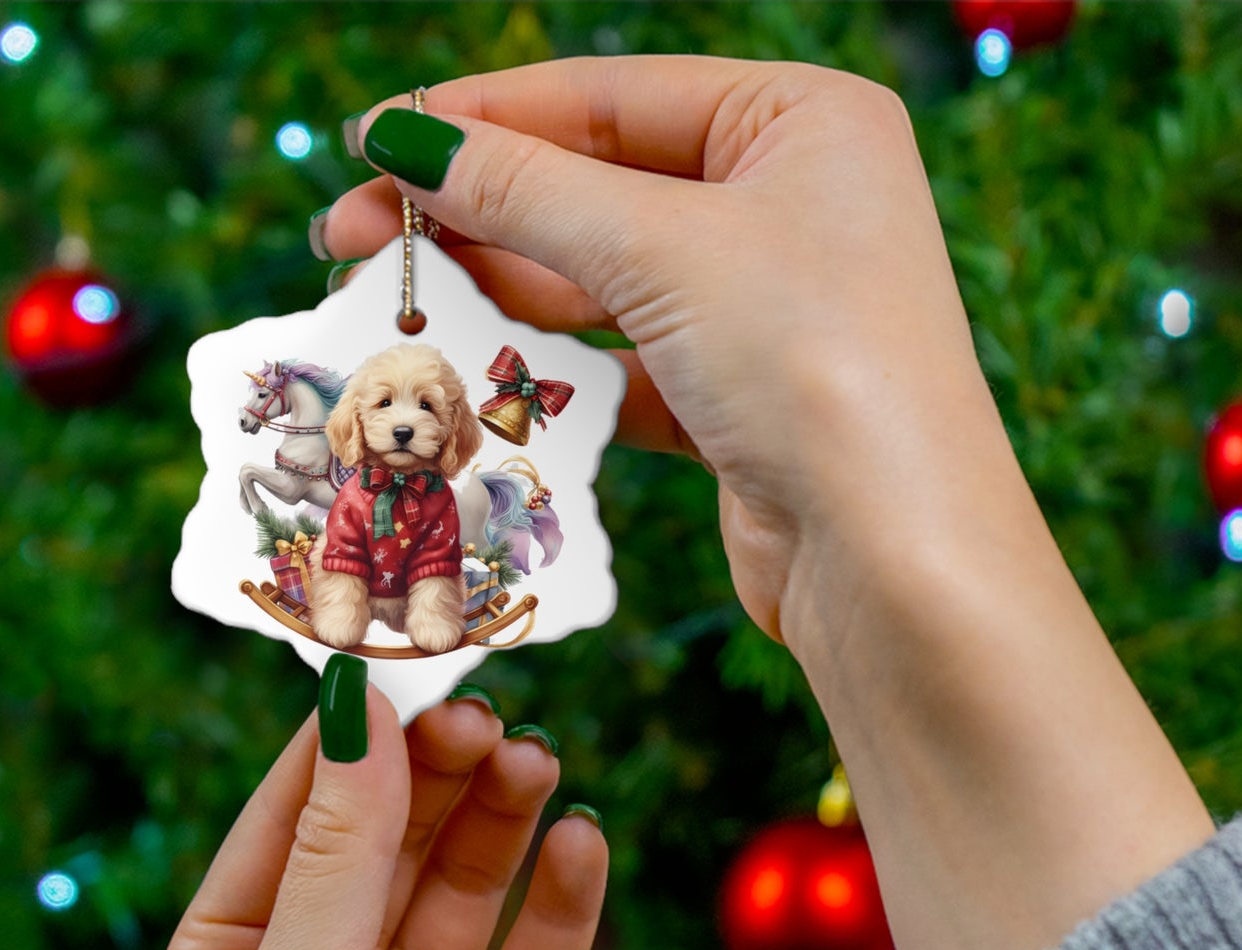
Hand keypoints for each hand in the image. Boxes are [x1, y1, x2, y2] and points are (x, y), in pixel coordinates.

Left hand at [151, 689, 605, 949]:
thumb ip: (337, 853)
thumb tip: (358, 708)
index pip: (295, 812)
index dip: (350, 738)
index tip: (407, 661)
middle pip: (392, 838)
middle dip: (438, 773)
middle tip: (491, 716)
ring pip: (468, 886)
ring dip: (503, 821)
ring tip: (540, 762)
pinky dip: (562, 902)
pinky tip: (584, 844)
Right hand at [321, 57, 1006, 642]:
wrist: (892, 558)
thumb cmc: (812, 364)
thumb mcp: (662, 249)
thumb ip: (528, 190)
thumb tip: (406, 140)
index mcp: (801, 122)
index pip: (609, 98)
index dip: (480, 118)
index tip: (370, 141)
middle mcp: (790, 205)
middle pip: (599, 189)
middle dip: (476, 213)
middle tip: (350, 235)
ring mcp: (766, 308)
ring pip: (605, 283)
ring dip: (504, 295)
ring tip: (398, 302)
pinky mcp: (740, 401)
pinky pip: (626, 365)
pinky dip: (558, 374)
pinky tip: (482, 378)